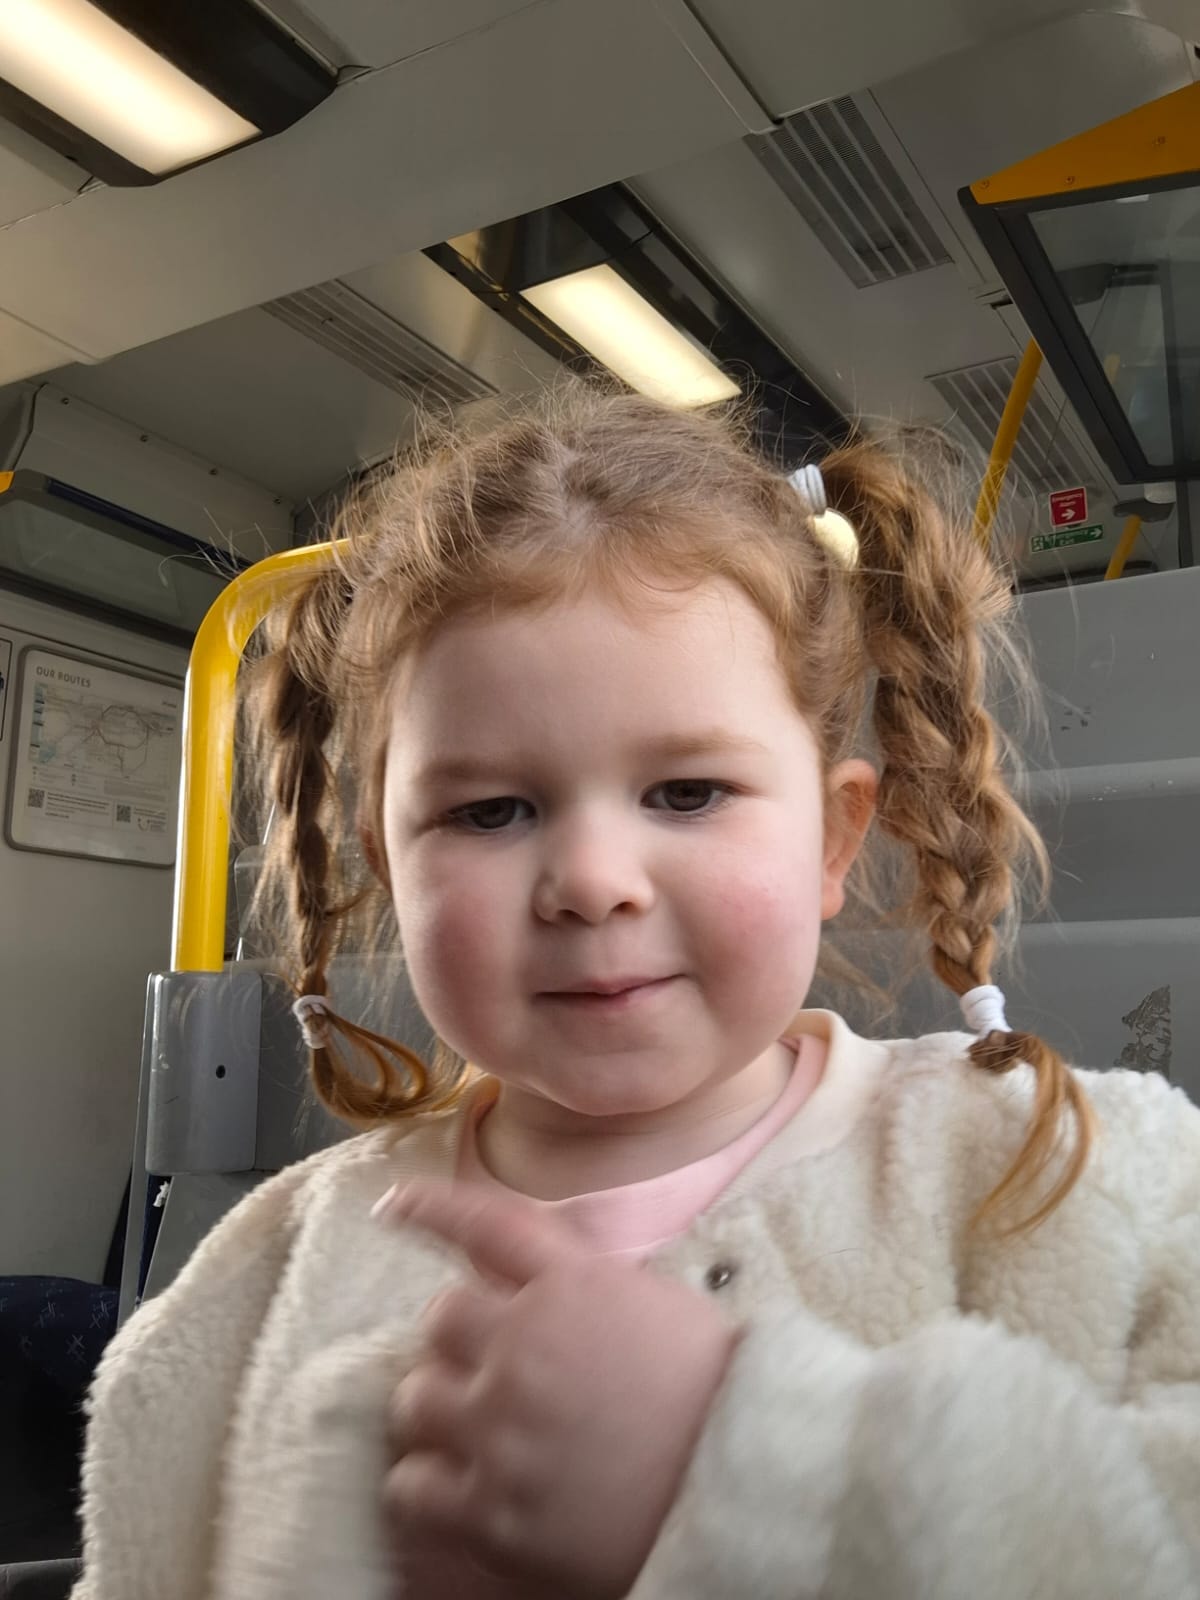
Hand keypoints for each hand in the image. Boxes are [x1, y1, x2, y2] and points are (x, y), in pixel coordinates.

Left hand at [376, 1182, 736, 1598]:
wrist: (749, 1489)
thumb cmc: (721, 1397)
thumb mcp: (661, 1306)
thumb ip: (586, 1287)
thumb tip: (534, 1285)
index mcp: (575, 1284)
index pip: (486, 1224)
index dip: (432, 1208)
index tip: (395, 1204)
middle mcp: (527, 1343)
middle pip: (440, 1318)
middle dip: (458, 1342)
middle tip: (486, 1371)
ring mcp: (504, 1428)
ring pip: (416, 1399)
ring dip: (439, 1410)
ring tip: (473, 1433)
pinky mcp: (494, 1510)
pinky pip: (412, 1486)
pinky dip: (425, 1485)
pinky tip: (454, 1489)